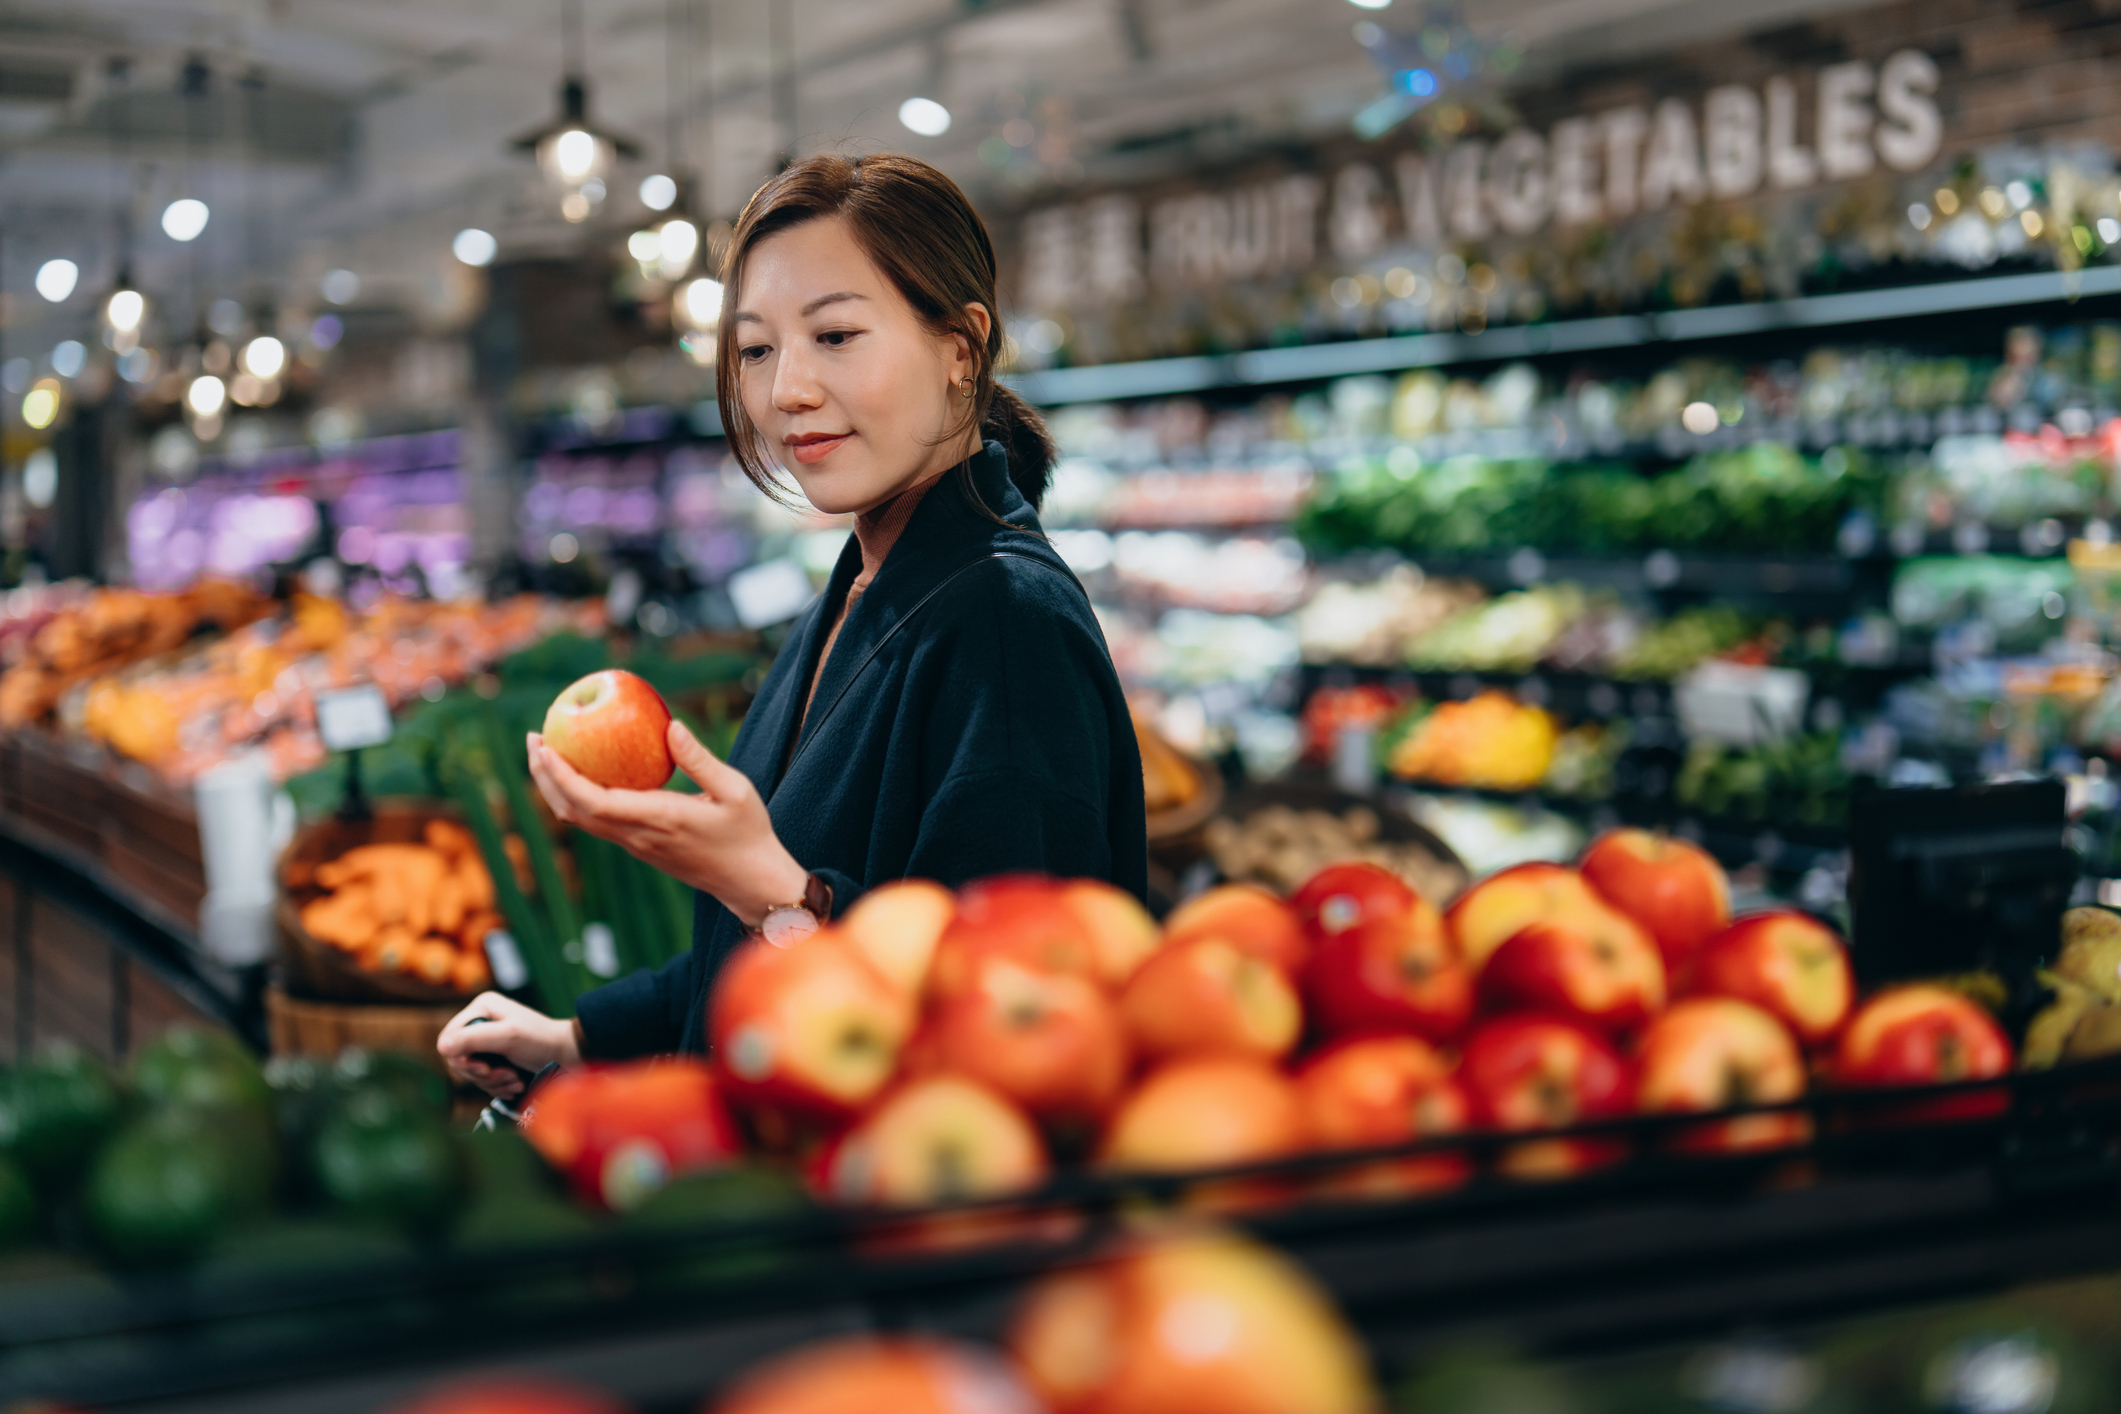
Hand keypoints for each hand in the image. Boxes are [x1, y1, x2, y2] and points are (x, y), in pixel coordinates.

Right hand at [437, 991, 581, 1099]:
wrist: (568, 1056)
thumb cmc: (542, 1041)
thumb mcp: (508, 1037)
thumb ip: (475, 1039)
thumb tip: (442, 1046)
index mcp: (481, 1008)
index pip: (449, 1037)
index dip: (461, 1058)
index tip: (483, 1069)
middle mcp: (481, 1023)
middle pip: (457, 1059)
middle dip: (481, 1073)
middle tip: (505, 1075)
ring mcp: (487, 1043)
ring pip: (471, 1073)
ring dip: (493, 1082)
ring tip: (515, 1079)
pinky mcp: (495, 1060)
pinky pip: (483, 1080)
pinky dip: (499, 1086)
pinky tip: (516, 1083)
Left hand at [525, 719, 809, 928]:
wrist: (749, 881)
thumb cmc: (747, 833)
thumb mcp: (735, 790)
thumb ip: (700, 760)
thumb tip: (671, 725)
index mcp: (657, 819)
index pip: (592, 800)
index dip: (560, 774)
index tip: (545, 745)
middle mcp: (637, 836)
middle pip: (572, 810)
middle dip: (545, 776)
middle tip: (534, 738)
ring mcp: (635, 845)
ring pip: (579, 819)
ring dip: (555, 787)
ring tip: (547, 753)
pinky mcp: (638, 846)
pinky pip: (596, 821)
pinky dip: (576, 796)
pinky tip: (582, 772)